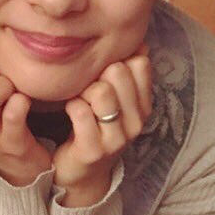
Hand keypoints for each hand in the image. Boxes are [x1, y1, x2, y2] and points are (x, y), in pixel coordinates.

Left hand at [51, 50, 152, 206]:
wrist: (81, 173)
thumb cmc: (95, 127)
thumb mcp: (117, 100)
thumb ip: (127, 74)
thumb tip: (139, 42)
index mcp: (144, 106)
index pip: (140, 63)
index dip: (117, 59)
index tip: (103, 72)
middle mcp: (136, 122)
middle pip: (119, 71)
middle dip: (96, 72)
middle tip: (86, 86)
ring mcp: (117, 138)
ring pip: (101, 91)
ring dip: (82, 90)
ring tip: (78, 99)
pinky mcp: (94, 150)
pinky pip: (80, 110)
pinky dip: (70, 105)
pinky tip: (70, 111)